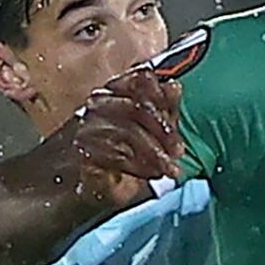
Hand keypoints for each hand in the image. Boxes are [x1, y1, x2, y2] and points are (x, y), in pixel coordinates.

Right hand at [70, 66, 183, 207]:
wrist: (104, 185)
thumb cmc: (130, 152)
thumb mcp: (156, 129)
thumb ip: (166, 108)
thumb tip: (174, 87)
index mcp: (118, 90)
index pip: (140, 79)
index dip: (161, 95)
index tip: (174, 119)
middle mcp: (100, 103)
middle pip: (136, 107)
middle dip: (162, 130)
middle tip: (178, 150)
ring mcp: (89, 126)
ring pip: (128, 132)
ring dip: (155, 153)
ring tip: (169, 168)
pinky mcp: (85, 151)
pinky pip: (117, 156)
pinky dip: (141, 167)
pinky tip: (153, 174)